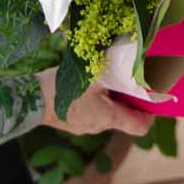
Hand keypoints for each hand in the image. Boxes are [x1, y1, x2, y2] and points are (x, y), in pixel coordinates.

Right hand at [37, 68, 155, 135]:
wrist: (30, 100)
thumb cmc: (64, 88)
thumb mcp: (93, 74)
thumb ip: (116, 68)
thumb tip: (135, 56)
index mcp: (109, 117)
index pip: (140, 127)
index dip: (150, 114)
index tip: (152, 99)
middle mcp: (98, 126)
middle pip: (123, 117)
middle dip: (128, 99)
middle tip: (129, 78)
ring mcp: (83, 126)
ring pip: (106, 112)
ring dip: (110, 97)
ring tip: (107, 76)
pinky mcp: (70, 120)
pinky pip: (91, 111)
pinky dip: (95, 99)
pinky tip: (88, 83)